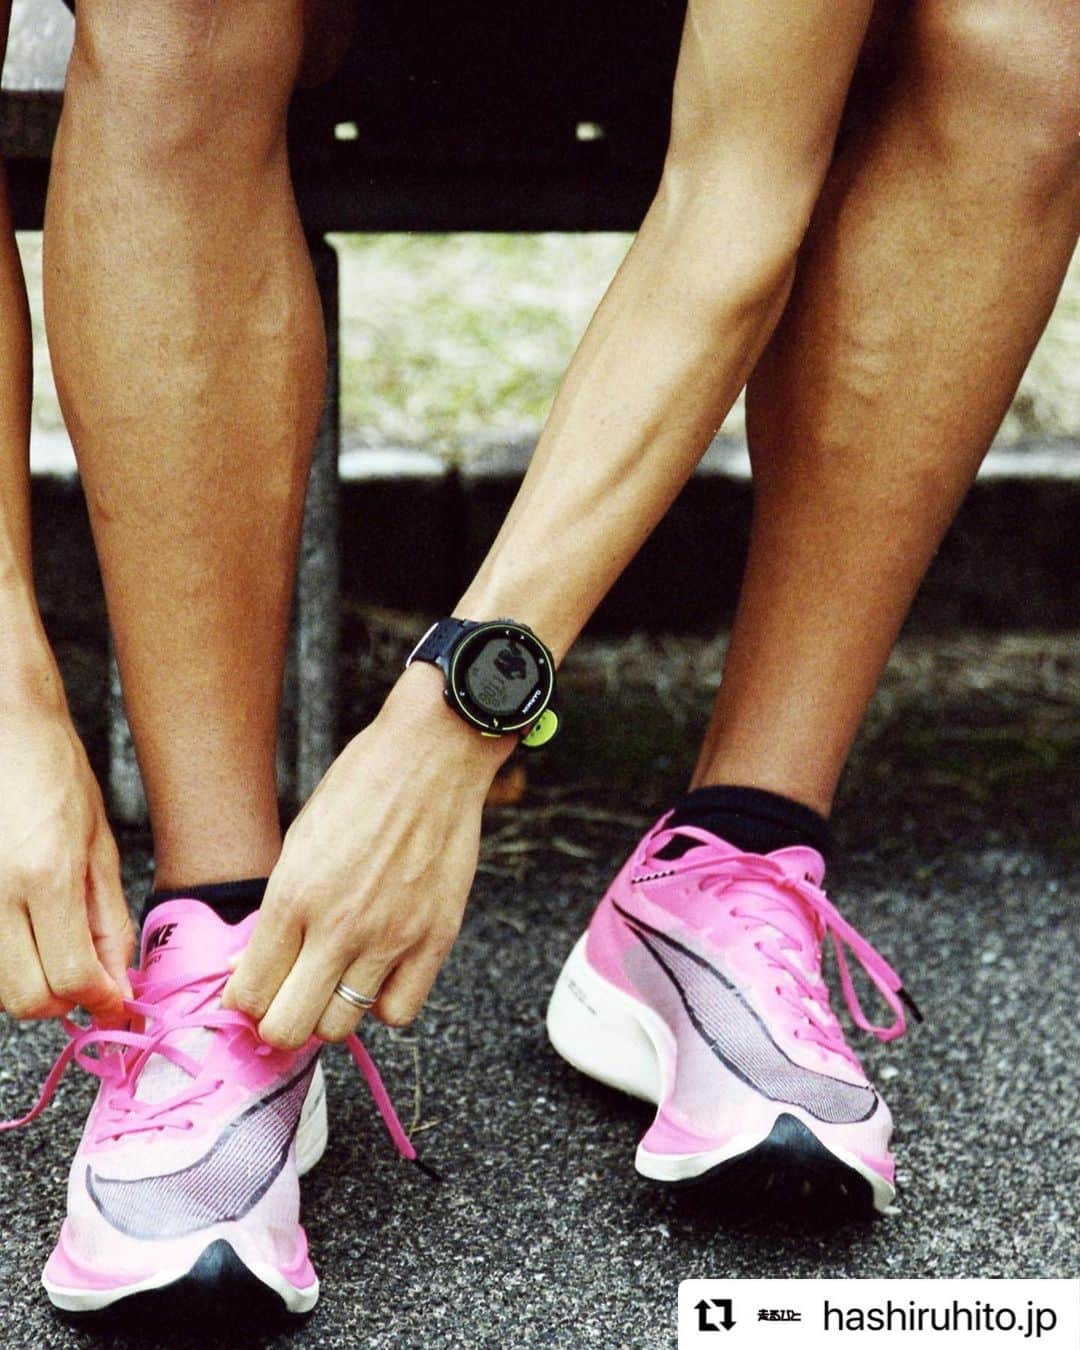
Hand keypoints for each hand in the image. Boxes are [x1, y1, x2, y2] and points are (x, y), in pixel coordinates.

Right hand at [0, 697, 133, 1025]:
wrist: (4, 725)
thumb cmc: (54, 772)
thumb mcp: (100, 844)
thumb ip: (107, 920)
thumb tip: (116, 982)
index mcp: (45, 875)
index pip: (70, 978)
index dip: (97, 998)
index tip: (114, 998)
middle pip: (24, 997)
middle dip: (60, 998)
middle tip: (82, 974)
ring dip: (28, 981)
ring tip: (49, 941)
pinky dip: (4, 959)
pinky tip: (22, 927)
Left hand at [223, 665, 510, 1047]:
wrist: (432, 757)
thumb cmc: (361, 787)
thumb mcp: (300, 840)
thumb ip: (277, 910)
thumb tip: (249, 965)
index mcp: (292, 895)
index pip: (248, 994)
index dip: (244, 1002)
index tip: (254, 992)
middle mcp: (339, 925)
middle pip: (288, 1028)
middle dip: (278, 1023)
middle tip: (288, 999)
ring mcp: (391, 936)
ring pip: (341, 1027)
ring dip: (330, 1011)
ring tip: (335, 981)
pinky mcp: (435, 939)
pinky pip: (399, 1012)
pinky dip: (383, 1003)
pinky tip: (379, 972)